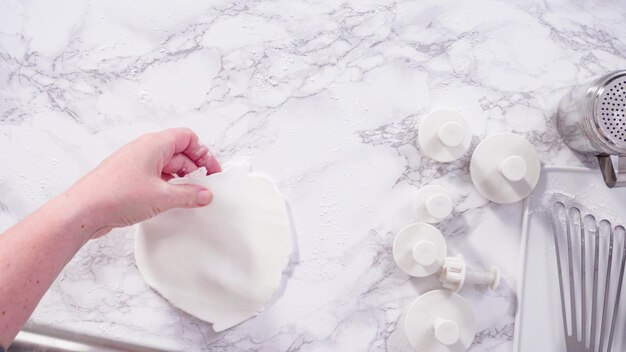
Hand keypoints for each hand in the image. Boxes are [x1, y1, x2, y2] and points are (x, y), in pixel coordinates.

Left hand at [67, 128, 220, 238]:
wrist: (82, 211)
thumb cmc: (116, 196)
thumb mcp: (162, 197)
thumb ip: (189, 195)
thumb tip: (206, 194)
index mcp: (154, 144)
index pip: (187, 137)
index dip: (203, 153)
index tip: (212, 172)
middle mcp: (144, 149)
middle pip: (179, 152)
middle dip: (195, 169)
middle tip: (205, 188)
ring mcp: (135, 164)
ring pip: (167, 166)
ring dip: (181, 179)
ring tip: (189, 198)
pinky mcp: (128, 179)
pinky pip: (155, 177)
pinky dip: (167, 186)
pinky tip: (170, 202)